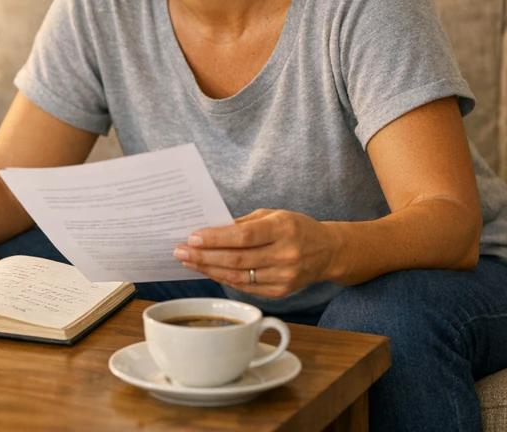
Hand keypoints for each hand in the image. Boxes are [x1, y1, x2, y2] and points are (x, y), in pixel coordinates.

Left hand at [173, 209, 339, 297]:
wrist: (327, 252)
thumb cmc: (295, 228)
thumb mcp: (273, 215)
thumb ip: (243, 223)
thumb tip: (208, 230)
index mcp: (283, 229)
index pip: (243, 236)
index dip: (215, 238)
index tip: (192, 237)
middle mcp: (285, 255)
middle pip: (236, 259)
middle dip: (203, 256)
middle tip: (180, 251)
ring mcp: (283, 277)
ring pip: (238, 276)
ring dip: (209, 269)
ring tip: (188, 261)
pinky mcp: (280, 292)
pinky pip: (245, 287)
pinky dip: (223, 279)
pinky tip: (208, 271)